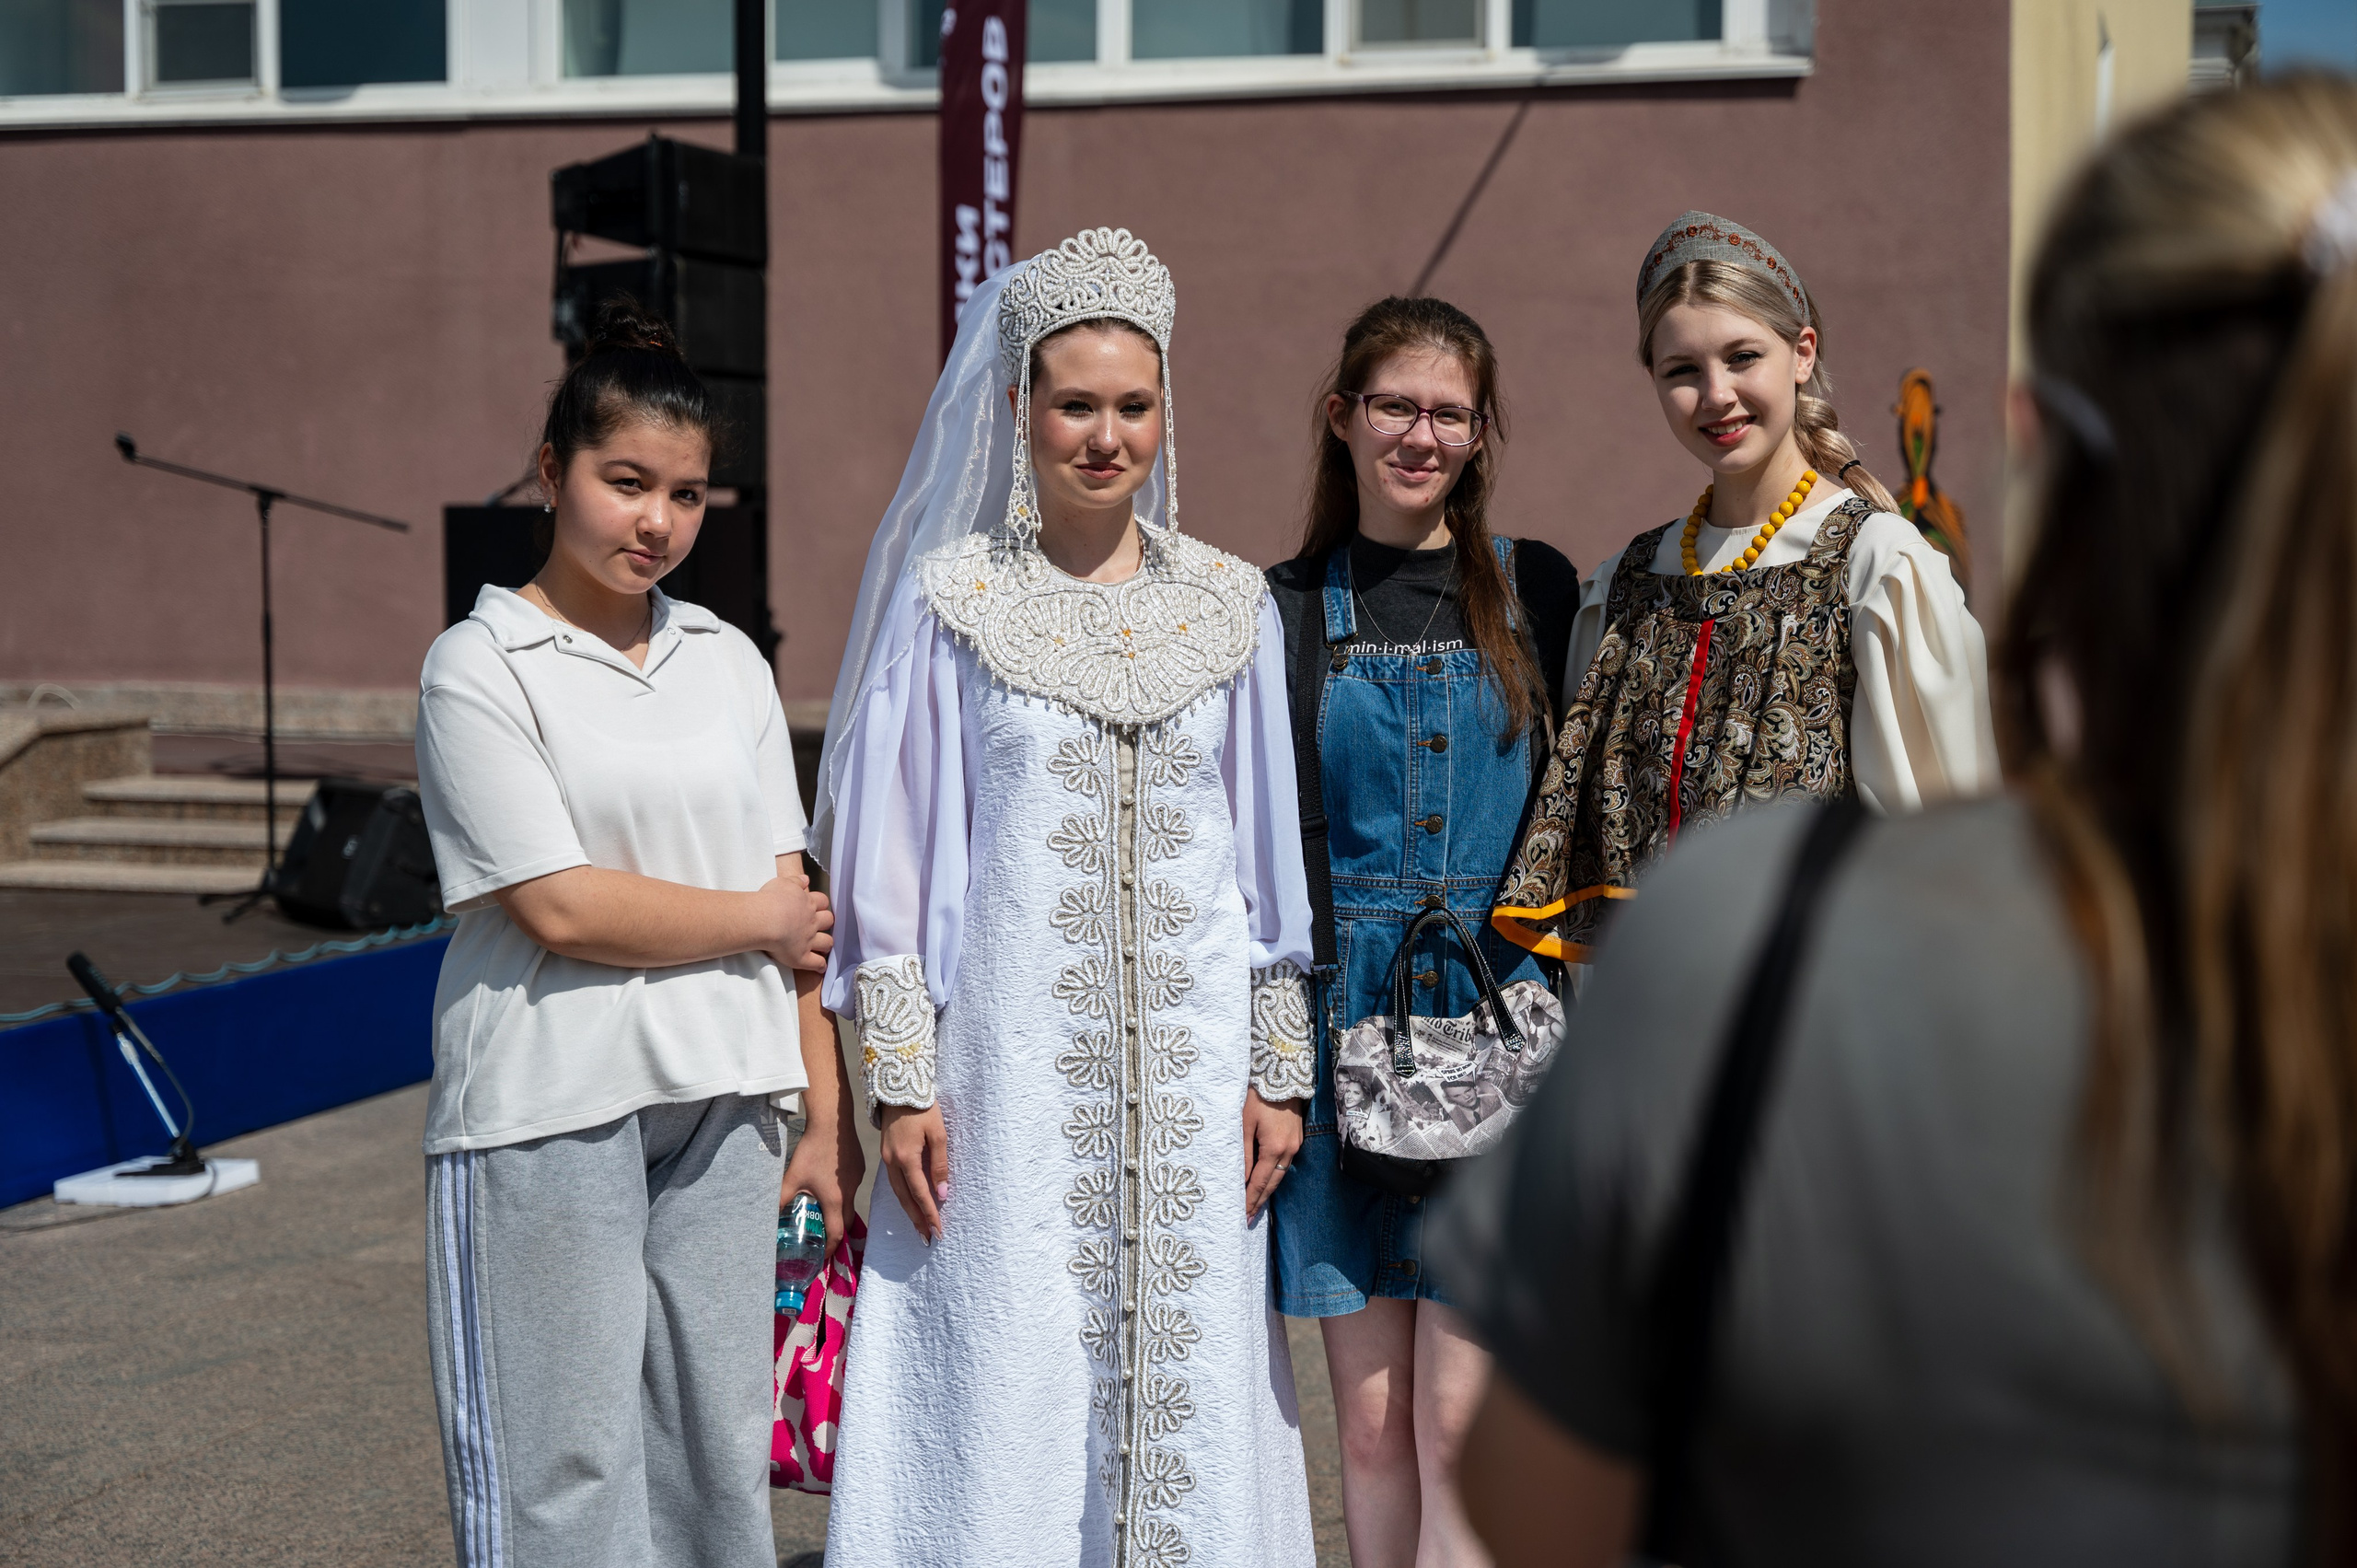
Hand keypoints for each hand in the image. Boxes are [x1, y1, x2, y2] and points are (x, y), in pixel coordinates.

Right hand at [757, 872, 833, 970]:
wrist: (765, 920)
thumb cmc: (769, 899)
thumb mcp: (782, 883)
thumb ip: (796, 881)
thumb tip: (806, 879)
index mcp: (807, 903)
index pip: (822, 901)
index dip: (820, 904)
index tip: (816, 907)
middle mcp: (811, 921)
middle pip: (828, 920)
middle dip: (826, 923)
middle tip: (820, 926)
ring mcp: (809, 940)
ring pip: (827, 942)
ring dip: (826, 944)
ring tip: (823, 947)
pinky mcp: (802, 957)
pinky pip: (816, 963)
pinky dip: (820, 966)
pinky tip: (821, 968)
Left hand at [781, 1099, 866, 1265]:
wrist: (832, 1122)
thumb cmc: (812, 1151)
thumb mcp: (792, 1177)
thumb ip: (781, 1198)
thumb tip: (769, 1214)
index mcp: (834, 1200)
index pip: (836, 1234)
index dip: (830, 1248)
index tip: (823, 1256)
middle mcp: (850, 1193)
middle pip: (846, 1222)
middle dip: (836, 1232)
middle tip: (822, 1236)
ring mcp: (857, 1179)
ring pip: (850, 1202)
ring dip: (839, 1209)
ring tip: (824, 1206)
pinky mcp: (859, 1167)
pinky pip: (852, 1186)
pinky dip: (843, 1190)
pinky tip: (830, 1180)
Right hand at [879, 1102, 949, 1243]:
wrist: (899, 1087)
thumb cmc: (922, 1108)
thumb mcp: (938, 1134)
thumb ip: (940, 1164)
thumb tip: (942, 1192)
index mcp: (906, 1158)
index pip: (920, 1193)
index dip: (929, 1213)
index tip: (937, 1230)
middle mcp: (892, 1162)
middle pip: (905, 1198)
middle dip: (917, 1219)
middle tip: (927, 1238)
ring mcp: (886, 1158)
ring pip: (897, 1192)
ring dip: (909, 1211)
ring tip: (919, 1227)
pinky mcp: (886, 1154)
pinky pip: (893, 1182)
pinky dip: (902, 1197)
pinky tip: (909, 1204)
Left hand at [1242, 1087, 1303, 1220]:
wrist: (1282, 1074)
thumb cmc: (1258, 1096)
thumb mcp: (1244, 1124)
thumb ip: (1244, 1154)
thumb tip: (1242, 1180)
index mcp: (1275, 1148)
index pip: (1260, 1182)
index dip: (1251, 1199)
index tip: (1242, 1215)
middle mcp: (1289, 1150)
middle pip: (1273, 1183)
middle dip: (1260, 1201)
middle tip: (1248, 1218)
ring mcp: (1296, 1144)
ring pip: (1280, 1174)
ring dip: (1268, 1189)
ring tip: (1256, 1204)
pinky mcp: (1297, 1137)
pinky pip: (1284, 1162)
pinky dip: (1274, 1175)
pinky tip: (1267, 1180)